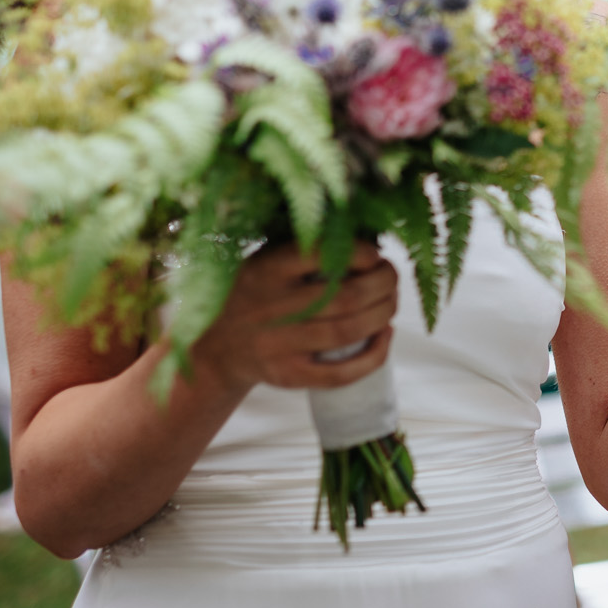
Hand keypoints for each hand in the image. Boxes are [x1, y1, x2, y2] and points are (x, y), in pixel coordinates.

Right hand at [188, 240, 397, 393]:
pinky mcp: (288, 376)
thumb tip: (367, 232)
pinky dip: (373, 356)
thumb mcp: (265, 260)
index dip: (360, 252)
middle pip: (345, 297)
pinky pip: (340, 373)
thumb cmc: (255, 292)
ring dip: (383, 314)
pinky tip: (385, 335)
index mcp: (265, 270)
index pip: (321, 255)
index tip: (375, 253)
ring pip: (348, 332)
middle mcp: (270, 308)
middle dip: (383, 284)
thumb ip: (305, 246)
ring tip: (391, 302)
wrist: (215, 348)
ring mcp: (278, 346)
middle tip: (392, 277)